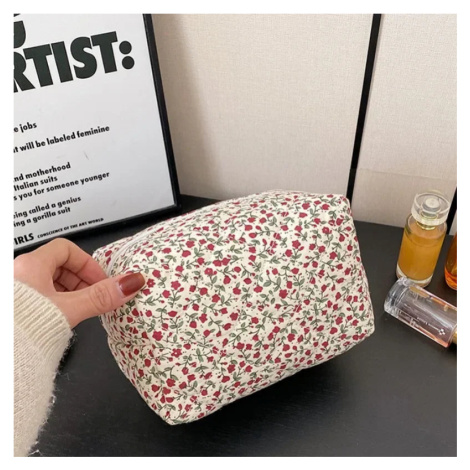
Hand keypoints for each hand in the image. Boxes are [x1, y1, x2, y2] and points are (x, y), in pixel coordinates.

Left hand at [14, 238, 144, 327]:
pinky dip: (55, 304)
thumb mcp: (70, 309)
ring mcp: (15, 291)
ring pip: (49, 283)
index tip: (99, 281)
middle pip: (59, 266)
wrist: (5, 360)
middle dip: (81, 281)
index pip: (66, 249)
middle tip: (93, 297)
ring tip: (79, 310)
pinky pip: (39, 297)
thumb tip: (129, 284)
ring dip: (69, 294)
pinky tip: (61, 319)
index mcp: (31, 264)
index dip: (87, 263)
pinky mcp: (14, 308)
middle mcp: (19, 273)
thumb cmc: (24, 328)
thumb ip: (100, 296)